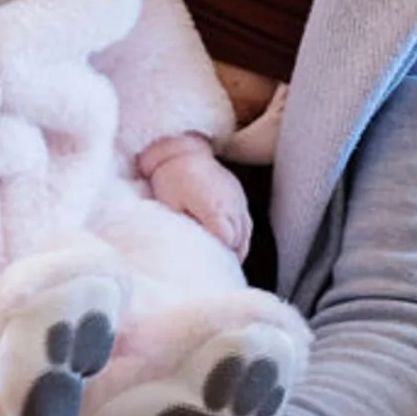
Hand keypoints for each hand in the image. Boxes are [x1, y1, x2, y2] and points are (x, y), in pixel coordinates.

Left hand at [142, 133, 251, 256]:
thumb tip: (191, 249)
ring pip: (246, 233)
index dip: (219, 256)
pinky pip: (246, 221)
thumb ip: (184, 229)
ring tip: (224, 259)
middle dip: (229, 255)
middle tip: (216, 266)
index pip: (227, 243)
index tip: (210, 264)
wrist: (181, 149)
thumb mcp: (170, 206)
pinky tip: (231, 244)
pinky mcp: (239, 194)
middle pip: (239, 241)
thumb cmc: (172, 177)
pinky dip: (241, 235)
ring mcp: (238, 199)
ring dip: (237, 247)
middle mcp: (231, 204)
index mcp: (214, 209)